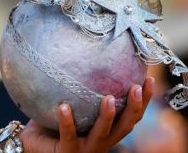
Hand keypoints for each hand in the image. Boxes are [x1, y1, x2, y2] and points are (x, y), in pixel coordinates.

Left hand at [20, 77, 153, 152]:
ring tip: (109, 98)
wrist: (37, 146)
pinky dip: (67, 121)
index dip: (144, 100)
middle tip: (136, 86)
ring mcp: (86, 148)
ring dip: (108, 117)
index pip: (132, 115)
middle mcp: (102, 141)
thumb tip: (82, 45)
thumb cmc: (54, 122)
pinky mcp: (68, 152)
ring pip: (102, 134)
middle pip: (125, 126)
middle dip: (134, 107)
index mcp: (108, 130)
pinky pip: (68, 135)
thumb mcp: (71, 101)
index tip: (149, 78)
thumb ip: (78, 82)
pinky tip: (63, 107)